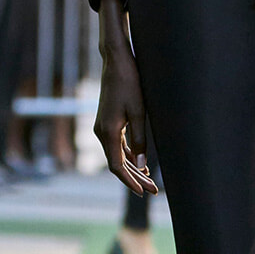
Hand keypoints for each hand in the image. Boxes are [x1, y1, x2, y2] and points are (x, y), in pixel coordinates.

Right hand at [94, 0, 158, 196]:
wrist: (116, 61)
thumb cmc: (130, 83)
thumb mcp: (139, 112)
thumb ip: (140, 140)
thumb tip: (142, 165)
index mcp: (107, 132)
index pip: (117, 166)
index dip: (130, 181)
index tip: (143, 192)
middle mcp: (101, 132)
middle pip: (117, 163)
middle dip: (135, 178)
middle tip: (153, 191)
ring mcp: (103, 127)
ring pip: (117, 155)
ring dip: (133, 168)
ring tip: (150, 181)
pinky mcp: (108, 122)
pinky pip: (117, 145)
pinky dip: (129, 156)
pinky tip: (141, 163)